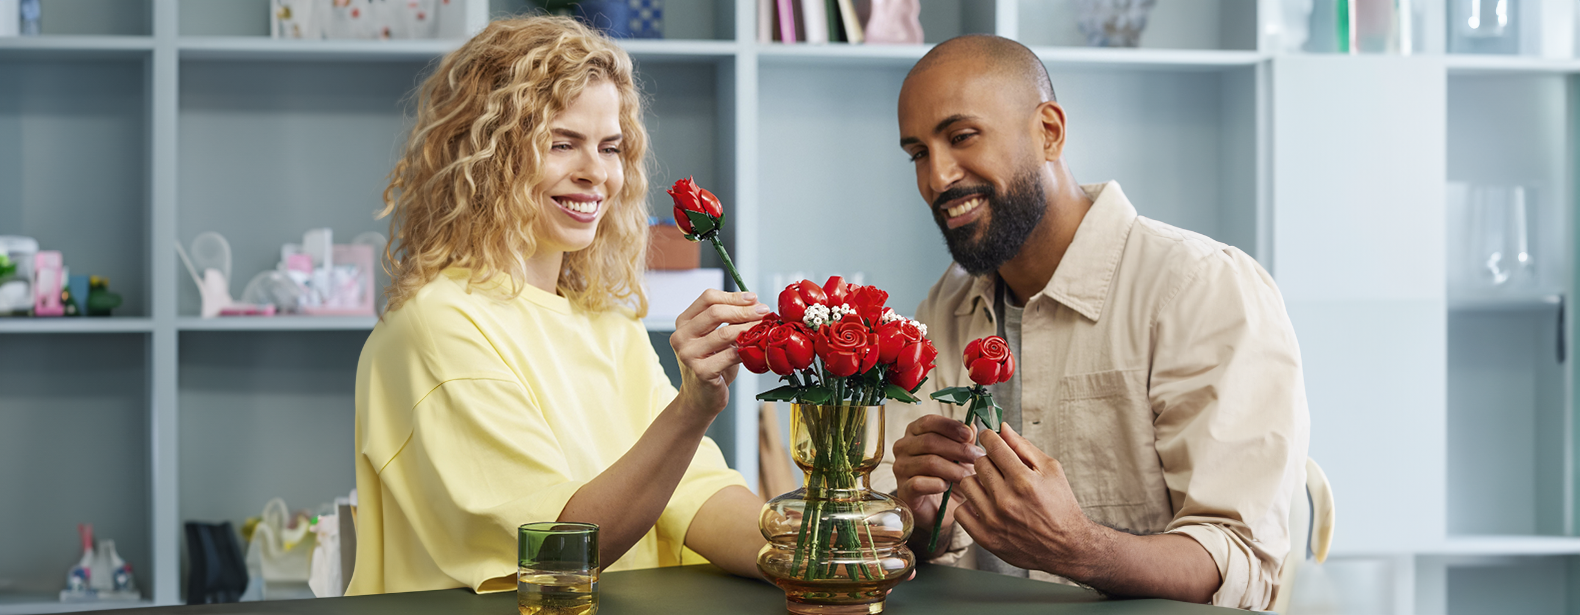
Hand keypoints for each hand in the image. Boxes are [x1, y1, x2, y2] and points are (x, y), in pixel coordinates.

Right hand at [670, 290, 769, 419]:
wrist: (701, 398)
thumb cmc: (712, 364)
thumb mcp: (715, 338)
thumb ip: (728, 320)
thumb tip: (754, 302)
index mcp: (683, 322)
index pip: (707, 298)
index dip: (733, 296)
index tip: (753, 298)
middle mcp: (681, 337)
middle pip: (715, 312)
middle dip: (744, 310)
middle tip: (763, 311)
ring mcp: (688, 355)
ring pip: (724, 333)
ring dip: (748, 328)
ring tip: (763, 327)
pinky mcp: (700, 371)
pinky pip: (729, 355)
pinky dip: (745, 349)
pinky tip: (755, 347)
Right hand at [891, 414, 983, 554]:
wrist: (940, 509)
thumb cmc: (949, 477)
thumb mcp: (961, 456)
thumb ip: (965, 440)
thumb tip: (972, 427)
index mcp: (915, 433)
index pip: (929, 422)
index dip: (950, 426)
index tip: (969, 435)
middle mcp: (903, 447)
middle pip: (930, 441)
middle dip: (958, 449)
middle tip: (978, 458)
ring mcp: (901, 468)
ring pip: (928, 462)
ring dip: (953, 469)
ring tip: (967, 476)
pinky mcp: (903, 489)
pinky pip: (920, 483)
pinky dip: (937, 484)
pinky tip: (946, 487)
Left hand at [952, 424, 1097, 576]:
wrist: (1067, 546)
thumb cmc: (1061, 506)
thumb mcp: (1051, 470)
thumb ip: (1024, 447)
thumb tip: (1002, 428)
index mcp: (1023, 480)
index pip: (993, 445)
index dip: (990, 437)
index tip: (992, 439)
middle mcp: (1006, 500)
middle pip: (979, 463)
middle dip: (988, 460)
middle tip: (999, 468)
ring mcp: (993, 520)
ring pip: (967, 484)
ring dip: (978, 483)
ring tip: (993, 488)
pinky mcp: (986, 538)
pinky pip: (961, 511)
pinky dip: (971, 506)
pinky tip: (985, 506)